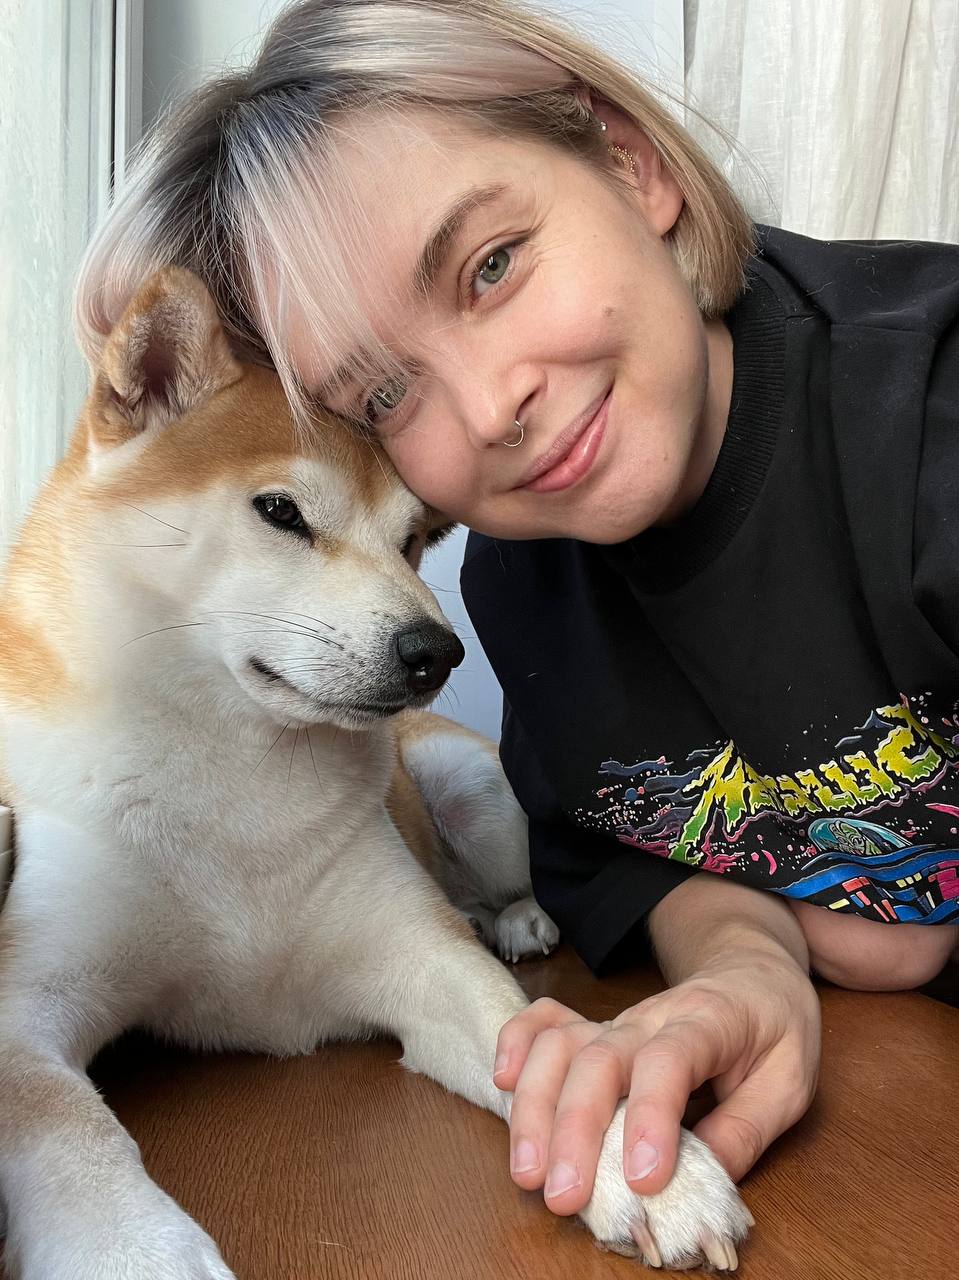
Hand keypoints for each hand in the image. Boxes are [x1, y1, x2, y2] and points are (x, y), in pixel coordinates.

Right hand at [492, 951, 819, 1216]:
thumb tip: (705, 1184)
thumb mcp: (789, 1082)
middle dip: (574, 1127)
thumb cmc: (773, 1029)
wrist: (751, 973)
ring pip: (561, 1045)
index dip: (652, 1116)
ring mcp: (616, 1022)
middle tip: (564, 1197)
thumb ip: (748, 1131)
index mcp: (709, 1023)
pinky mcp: (596, 1030)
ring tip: (527, 1170)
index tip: (644, 1179)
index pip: (670, 1060)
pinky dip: (517, 1043)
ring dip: (535, 1104)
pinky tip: (502, 1082)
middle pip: (599, 1057)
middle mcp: (650, 1018)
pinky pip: (545, 1022)